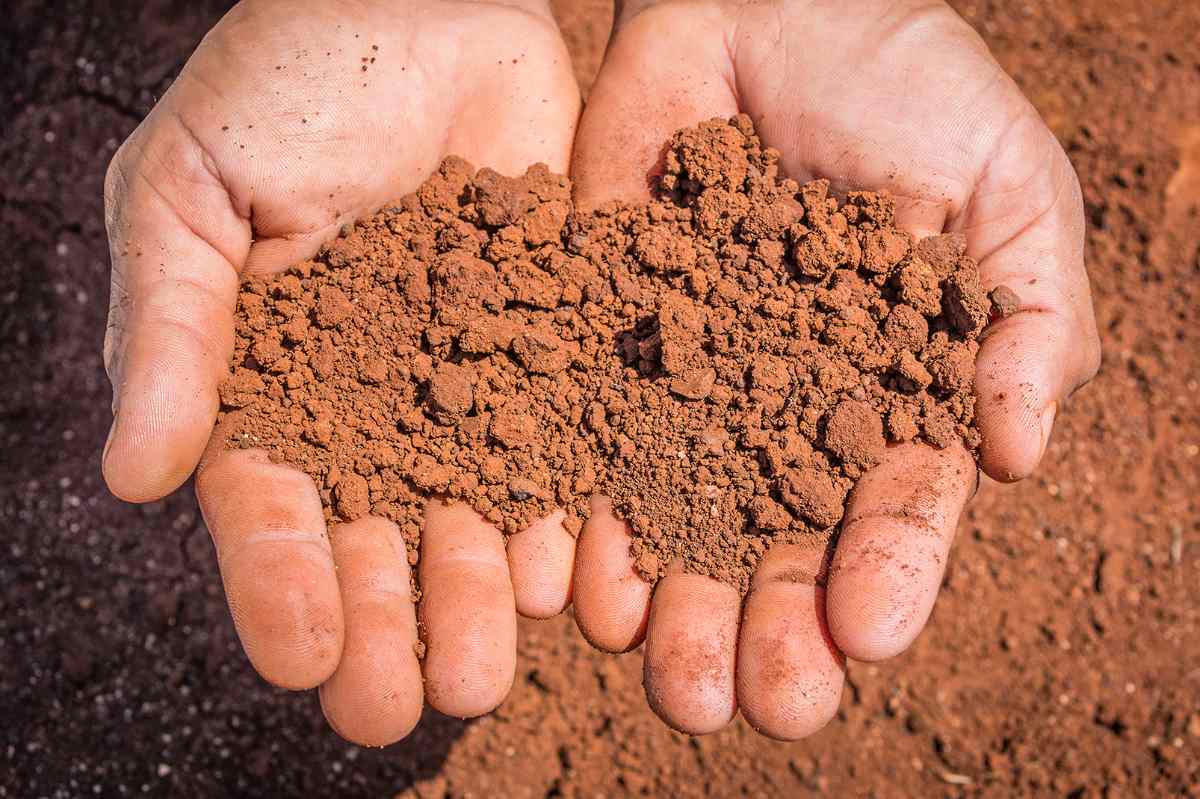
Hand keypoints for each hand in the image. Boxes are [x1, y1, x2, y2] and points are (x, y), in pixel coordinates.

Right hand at [102, 0, 578, 744]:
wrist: (427, 8)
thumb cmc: (288, 80)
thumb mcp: (191, 190)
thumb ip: (171, 329)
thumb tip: (132, 477)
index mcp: (275, 383)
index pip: (270, 508)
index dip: (283, 586)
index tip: (308, 660)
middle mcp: (377, 404)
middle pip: (381, 538)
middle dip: (393, 623)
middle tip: (410, 704)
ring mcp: (473, 382)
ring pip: (477, 511)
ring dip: (481, 595)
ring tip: (489, 665)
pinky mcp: (559, 347)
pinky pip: (567, 444)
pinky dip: (569, 511)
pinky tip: (571, 577)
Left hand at [568, 0, 1099, 737]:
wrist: (768, 6)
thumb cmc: (907, 88)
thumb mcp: (1010, 191)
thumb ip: (1033, 322)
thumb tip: (1021, 456)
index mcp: (888, 396)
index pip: (894, 511)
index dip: (887, 576)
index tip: (868, 637)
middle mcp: (784, 415)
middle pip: (778, 546)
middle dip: (770, 631)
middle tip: (759, 707)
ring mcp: (690, 388)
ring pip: (680, 523)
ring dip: (676, 608)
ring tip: (671, 681)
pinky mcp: (603, 347)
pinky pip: (589, 447)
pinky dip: (587, 520)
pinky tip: (586, 592)